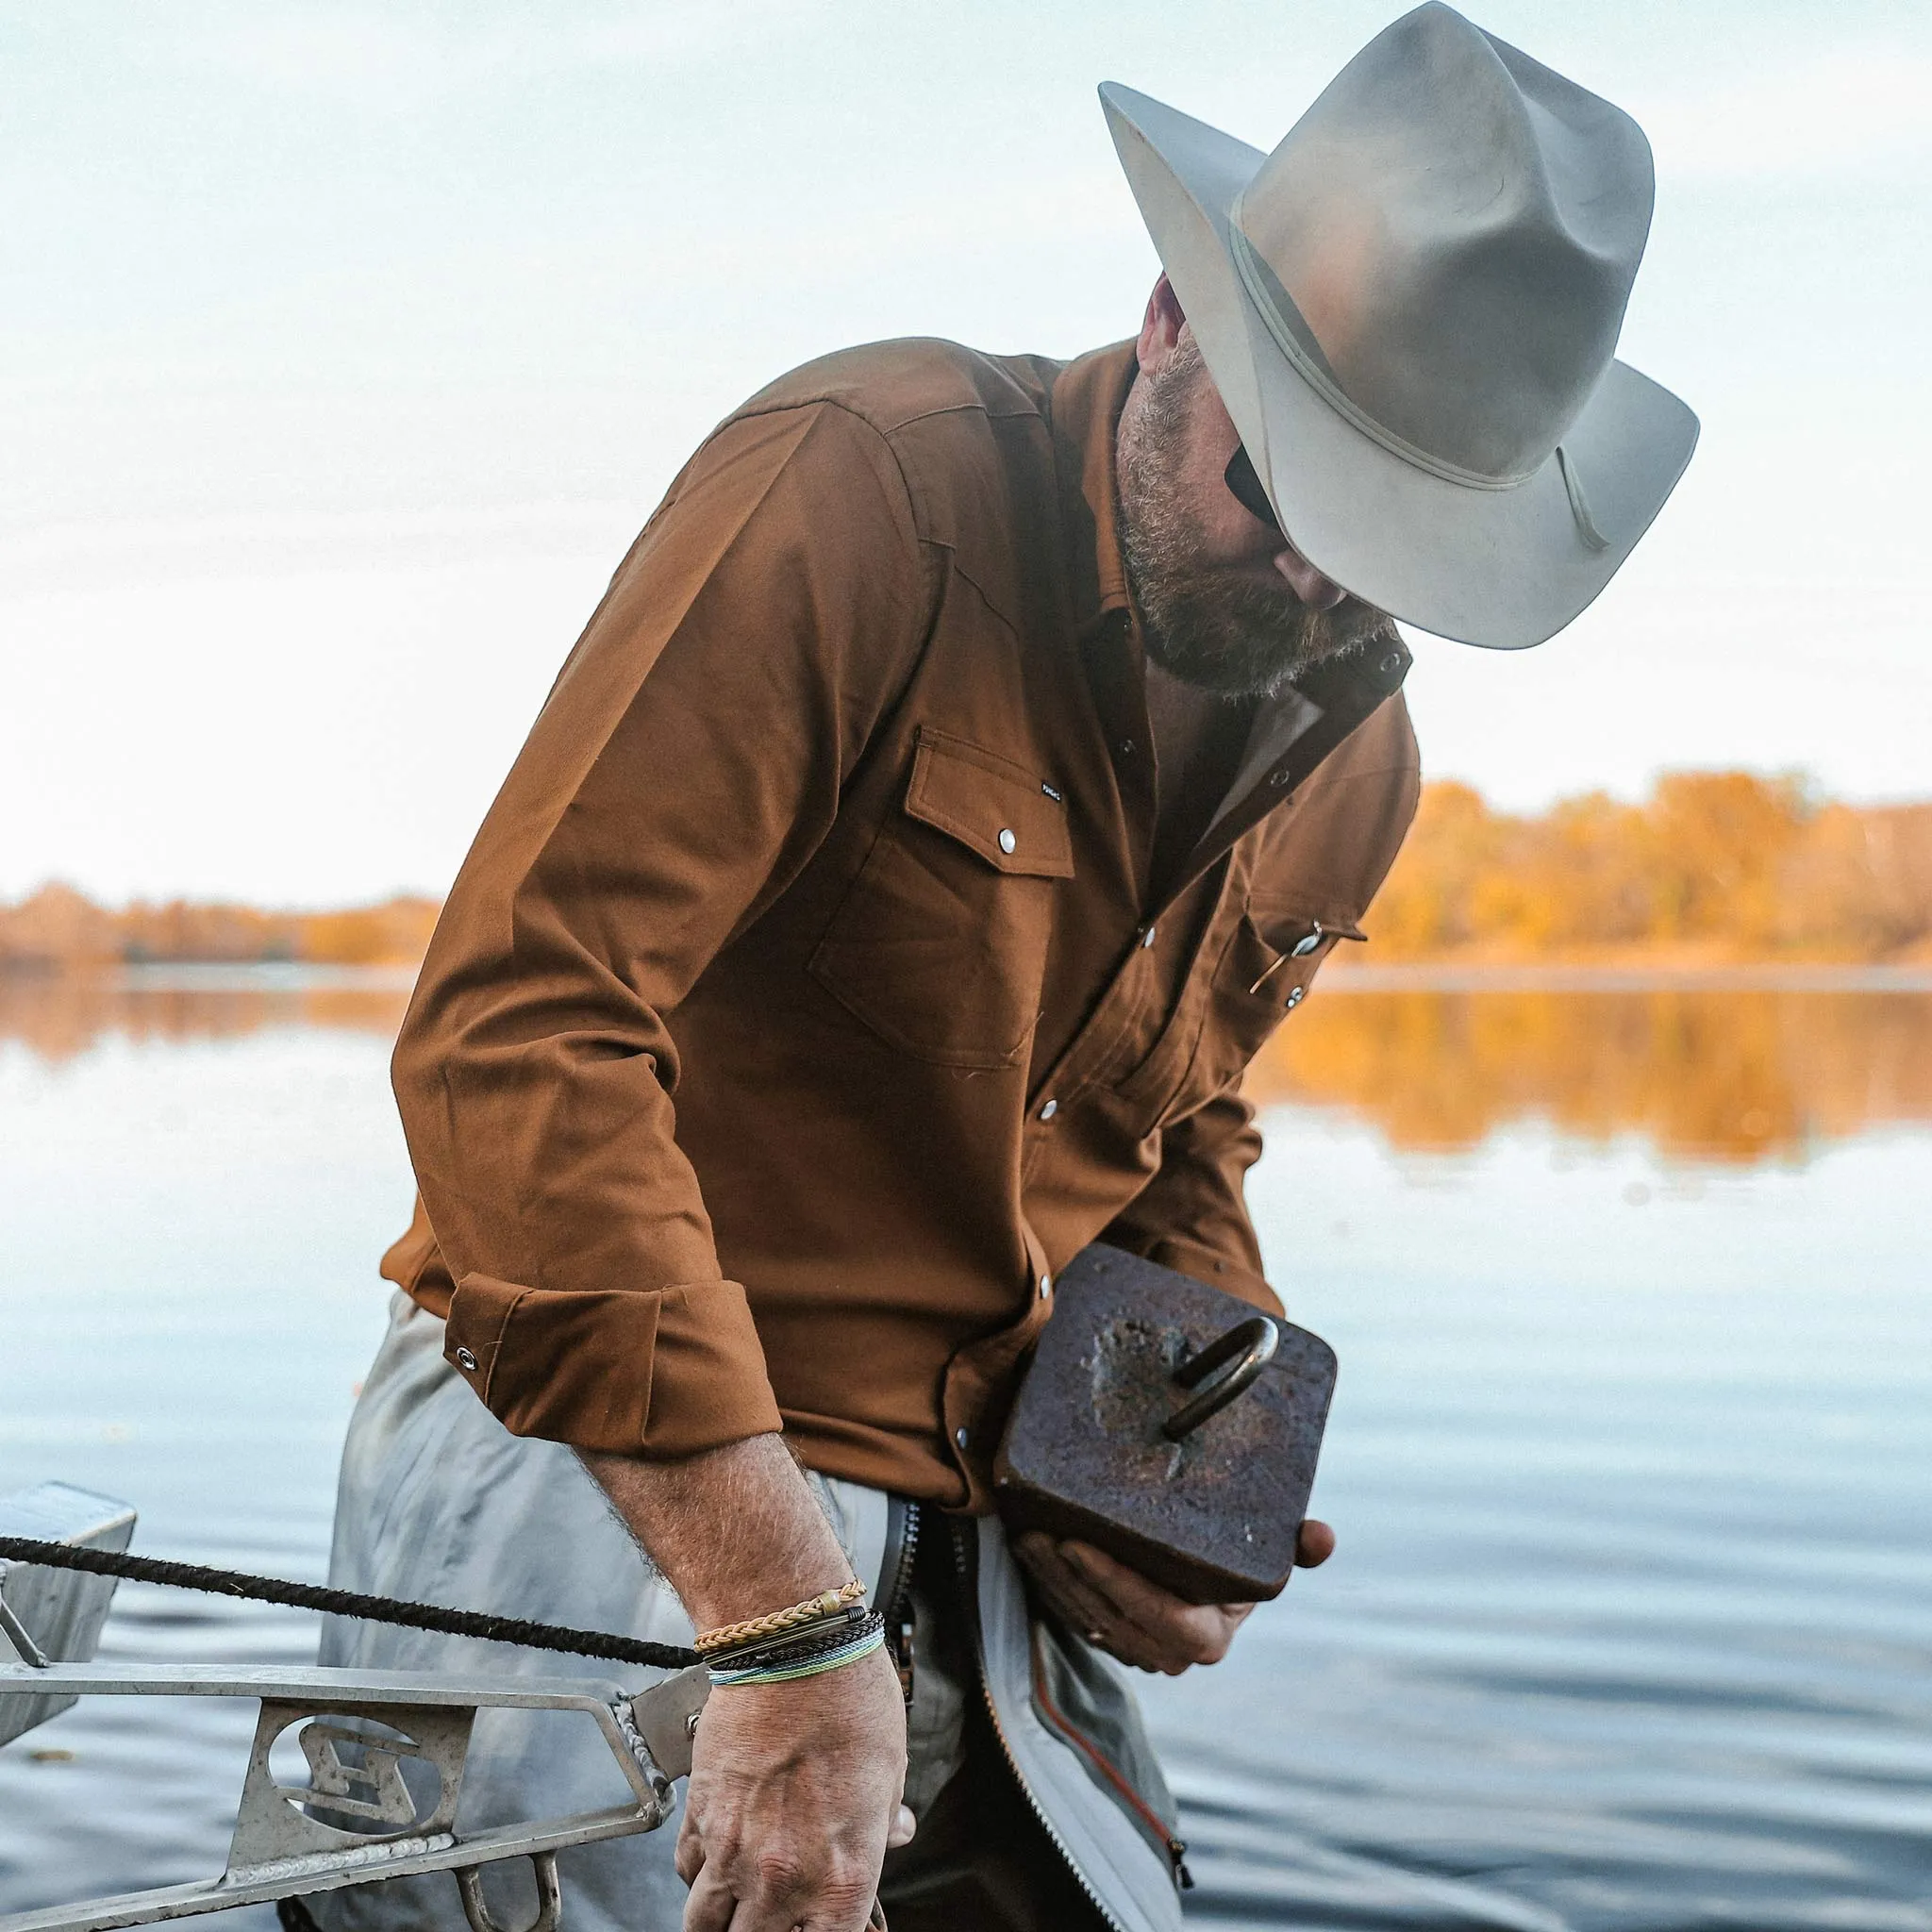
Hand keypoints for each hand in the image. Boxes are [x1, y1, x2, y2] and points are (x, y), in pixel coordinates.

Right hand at [676, 1644, 911, 1931]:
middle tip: (771, 1917)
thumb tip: (895, 1832)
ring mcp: (733, 1852)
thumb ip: (885, 1819)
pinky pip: (688, 1871)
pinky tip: (717, 1856)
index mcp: (841, 1878)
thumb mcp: (891, 1769)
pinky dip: (700, 1873)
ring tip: (735, 1905)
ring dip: (720, 1920)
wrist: (792, 1650)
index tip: (817, 1926)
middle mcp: (782, 1879)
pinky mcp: (699, 1816)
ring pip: (704, 1925)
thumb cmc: (848, 1700)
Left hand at [1013, 1519, 1335, 1675]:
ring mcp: (1136, 1653)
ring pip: (1085, 1620)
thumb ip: (1296, 1547)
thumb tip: (1323, 1536)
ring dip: (1050, 1579)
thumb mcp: (1268, 1551)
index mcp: (1210, 1636)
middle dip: (1070, 1577)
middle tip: (1042, 1532)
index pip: (1161, 1616)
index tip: (1080, 1543)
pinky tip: (1029, 1551)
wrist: (1211, 1580)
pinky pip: (1071, 1619)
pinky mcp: (1110, 1641)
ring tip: (1027, 1535)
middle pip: (1112, 1618)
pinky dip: (1047, 1587)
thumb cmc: (1241, 1558)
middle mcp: (1171, 1655)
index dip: (1117, 1583)